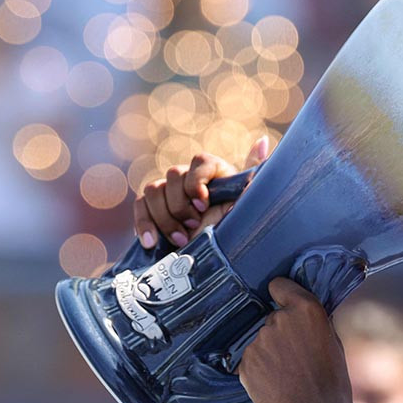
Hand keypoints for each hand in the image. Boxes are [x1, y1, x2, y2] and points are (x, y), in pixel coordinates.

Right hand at [133, 136, 269, 248]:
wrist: (216, 261)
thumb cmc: (235, 232)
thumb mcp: (246, 205)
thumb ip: (253, 173)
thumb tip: (262, 141)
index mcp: (215, 173)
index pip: (201, 160)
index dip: (197, 182)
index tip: (203, 205)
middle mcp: (190, 178)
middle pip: (173, 174)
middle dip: (180, 205)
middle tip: (194, 225)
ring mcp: (169, 193)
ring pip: (153, 190)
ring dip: (164, 217)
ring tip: (180, 240)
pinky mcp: (153, 209)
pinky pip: (140, 206)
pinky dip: (144, 224)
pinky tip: (151, 243)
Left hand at [239, 277, 356, 402]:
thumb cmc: (333, 381)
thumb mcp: (333, 342)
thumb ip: (313, 323)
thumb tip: (301, 315)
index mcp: (305, 310)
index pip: (279, 285)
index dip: (282, 294)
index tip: (283, 302)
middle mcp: (277, 320)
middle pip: (272, 318)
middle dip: (281, 331)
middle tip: (296, 354)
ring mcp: (258, 342)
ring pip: (261, 340)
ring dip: (270, 351)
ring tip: (288, 374)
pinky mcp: (244, 364)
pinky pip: (251, 360)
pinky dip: (260, 369)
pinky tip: (276, 384)